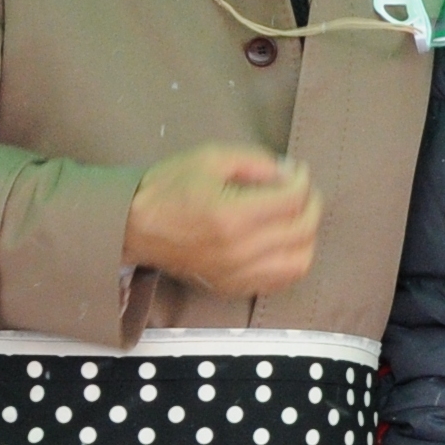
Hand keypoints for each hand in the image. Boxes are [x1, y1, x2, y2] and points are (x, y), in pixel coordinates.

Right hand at [127, 142, 321, 298]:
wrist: (133, 227)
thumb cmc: (168, 188)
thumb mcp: (210, 158)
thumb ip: (255, 161)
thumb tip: (288, 172)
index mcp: (232, 215)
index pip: (292, 200)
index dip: (302, 180)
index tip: (296, 171)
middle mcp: (239, 250)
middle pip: (302, 229)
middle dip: (310, 203)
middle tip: (300, 189)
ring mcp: (237, 274)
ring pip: (300, 259)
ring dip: (306, 235)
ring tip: (295, 216)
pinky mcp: (233, 287)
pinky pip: (281, 279)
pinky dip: (293, 258)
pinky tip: (283, 241)